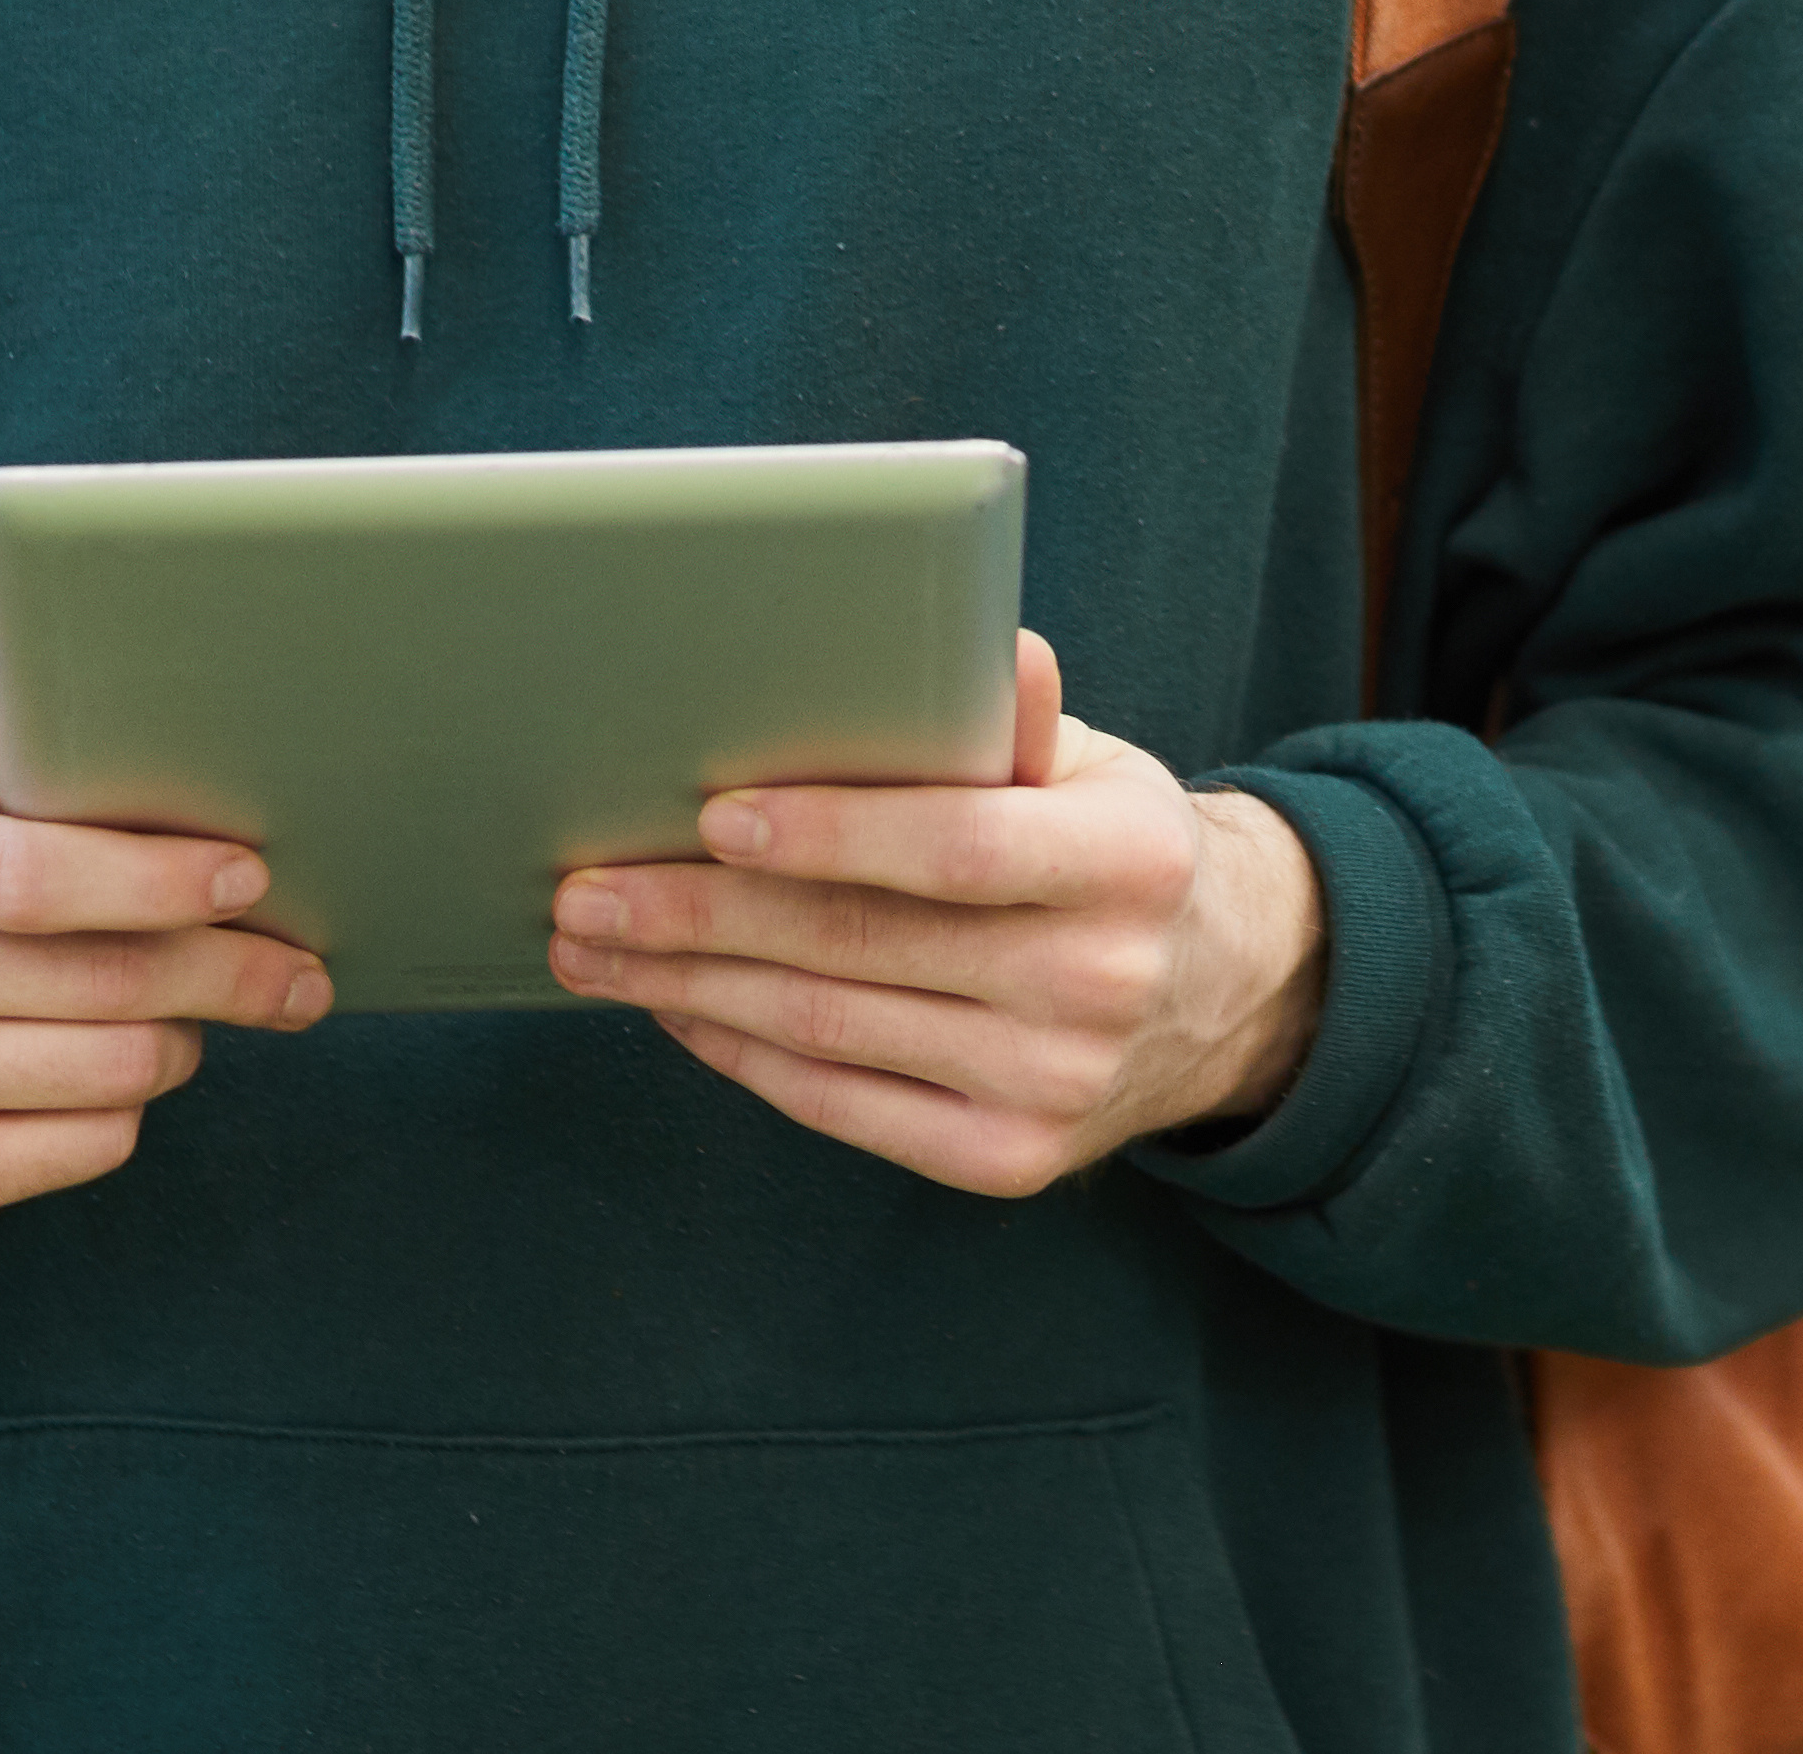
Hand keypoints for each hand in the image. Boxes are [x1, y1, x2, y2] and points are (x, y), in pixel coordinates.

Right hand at [0, 696, 334, 1221]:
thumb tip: (4, 757)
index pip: (29, 877)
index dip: (156, 880)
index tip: (248, 875)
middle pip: (98, 980)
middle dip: (227, 969)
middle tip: (299, 964)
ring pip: (114, 1070)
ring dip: (189, 1035)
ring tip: (200, 1003)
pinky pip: (91, 1145)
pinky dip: (137, 1102)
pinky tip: (131, 1059)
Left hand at [546, 635, 1319, 1200]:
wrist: (1215, 994)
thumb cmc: (1106, 849)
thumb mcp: (1092, 767)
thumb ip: (1015, 720)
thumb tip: (983, 641)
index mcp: (1130, 861)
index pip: (960, 849)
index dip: (832, 833)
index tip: (712, 814)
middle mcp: (1098, 982)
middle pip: (862, 947)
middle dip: (703, 917)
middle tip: (587, 889)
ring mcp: (1052, 1086)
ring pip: (829, 1030)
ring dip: (690, 988)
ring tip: (596, 948)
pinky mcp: (1007, 1160)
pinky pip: (840, 1106)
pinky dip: (741, 1055)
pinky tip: (677, 1009)